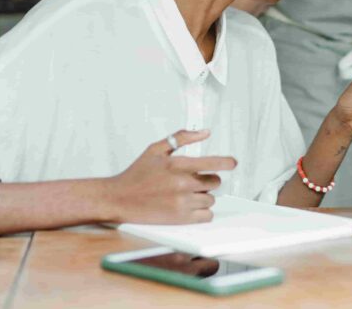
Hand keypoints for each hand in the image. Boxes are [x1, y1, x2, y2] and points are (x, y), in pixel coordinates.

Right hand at [103, 129, 235, 224]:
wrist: (118, 198)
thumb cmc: (137, 173)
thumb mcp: (156, 149)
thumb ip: (181, 137)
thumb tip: (205, 132)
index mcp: (177, 164)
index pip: (212, 162)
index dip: (226, 162)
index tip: (233, 163)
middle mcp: (182, 184)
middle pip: (214, 182)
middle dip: (207, 180)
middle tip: (192, 181)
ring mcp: (182, 203)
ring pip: (210, 199)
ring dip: (203, 196)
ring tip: (185, 194)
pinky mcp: (180, 219)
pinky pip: (206, 215)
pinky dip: (202, 212)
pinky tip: (189, 206)